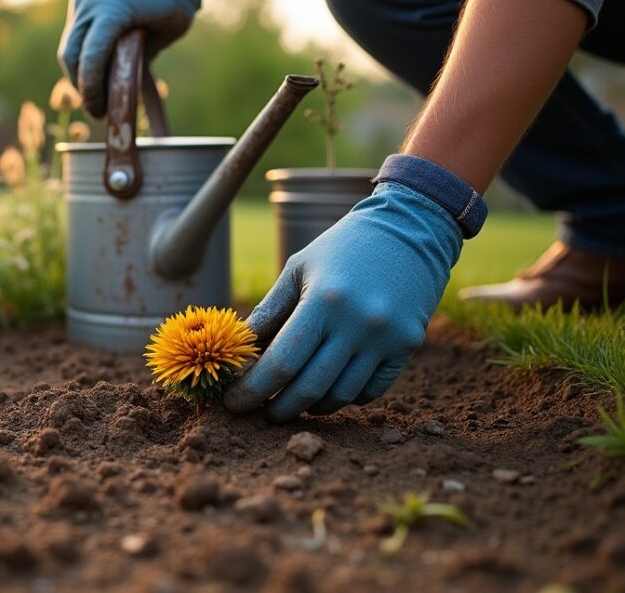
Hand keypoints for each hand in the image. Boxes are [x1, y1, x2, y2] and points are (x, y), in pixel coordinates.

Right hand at [57, 0, 206, 117]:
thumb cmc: (173, 6)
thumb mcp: (162, 39)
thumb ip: (134, 62)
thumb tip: (113, 91)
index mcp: (112, 10)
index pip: (90, 56)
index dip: (91, 88)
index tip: (100, 110)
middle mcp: (90, 4)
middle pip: (71, 56)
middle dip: (81, 87)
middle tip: (96, 110)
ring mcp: (82, 3)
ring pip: (68, 50)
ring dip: (78, 75)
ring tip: (95, 97)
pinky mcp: (80, 5)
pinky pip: (74, 40)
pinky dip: (81, 60)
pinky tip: (94, 76)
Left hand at [225, 183, 463, 421]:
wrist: (410, 229)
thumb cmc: (342, 248)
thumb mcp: (298, 268)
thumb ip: (269, 311)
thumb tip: (239, 351)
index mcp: (323, 301)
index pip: (281, 362)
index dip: (252, 390)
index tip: (233, 402)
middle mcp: (358, 323)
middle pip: (309, 388)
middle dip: (278, 408)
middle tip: (262, 413)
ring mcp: (387, 337)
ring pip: (341, 395)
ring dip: (311, 407)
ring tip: (293, 402)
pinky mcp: (409, 345)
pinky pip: (372, 391)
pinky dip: (346, 397)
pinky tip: (329, 388)